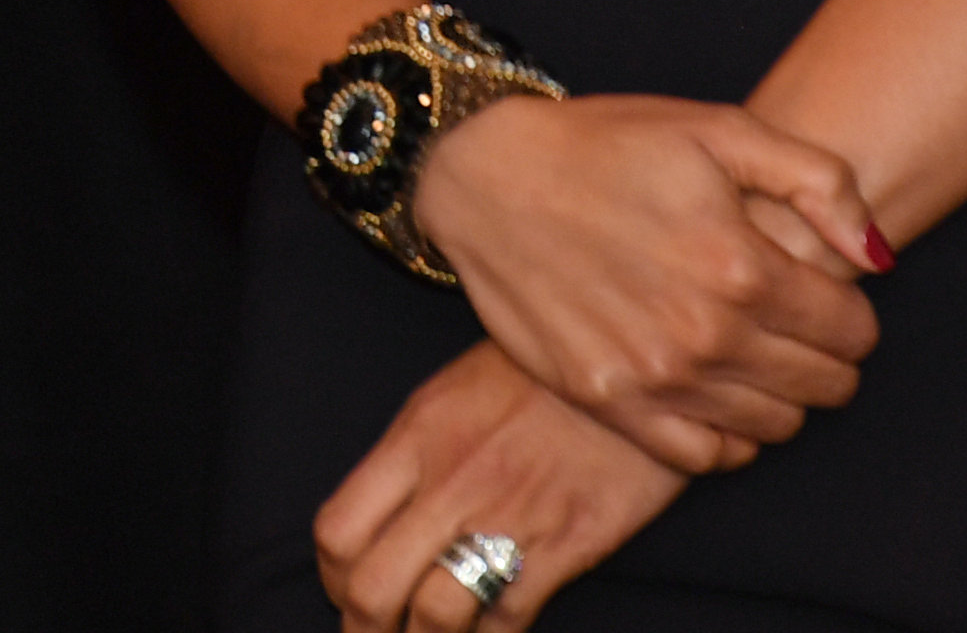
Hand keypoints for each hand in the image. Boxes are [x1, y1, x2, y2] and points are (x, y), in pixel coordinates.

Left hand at [317, 341, 686, 629]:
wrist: (634, 360)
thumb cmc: (541, 374)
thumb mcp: (455, 392)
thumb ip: (414, 454)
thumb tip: (382, 517)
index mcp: (416, 437)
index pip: (338, 530)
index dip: (333, 579)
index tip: (346, 594)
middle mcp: (450, 482)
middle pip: (372, 587)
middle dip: (364, 630)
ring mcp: (508, 515)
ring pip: (434, 614)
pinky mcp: (567, 543)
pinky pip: (507, 617)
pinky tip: (487, 632)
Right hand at [408, 91, 885, 470]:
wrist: (486, 177)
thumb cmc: (606, 145)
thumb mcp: (720, 129)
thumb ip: (819, 183)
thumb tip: (875, 259)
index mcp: (741, 263)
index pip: (853, 331)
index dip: (851, 311)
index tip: (823, 290)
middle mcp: (705, 332)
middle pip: (824, 386)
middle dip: (825, 355)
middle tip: (792, 320)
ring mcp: (656, 376)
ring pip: (775, 426)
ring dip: (782, 394)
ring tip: (752, 349)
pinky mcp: (611, 401)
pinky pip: (707, 456)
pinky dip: (728, 436)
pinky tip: (715, 390)